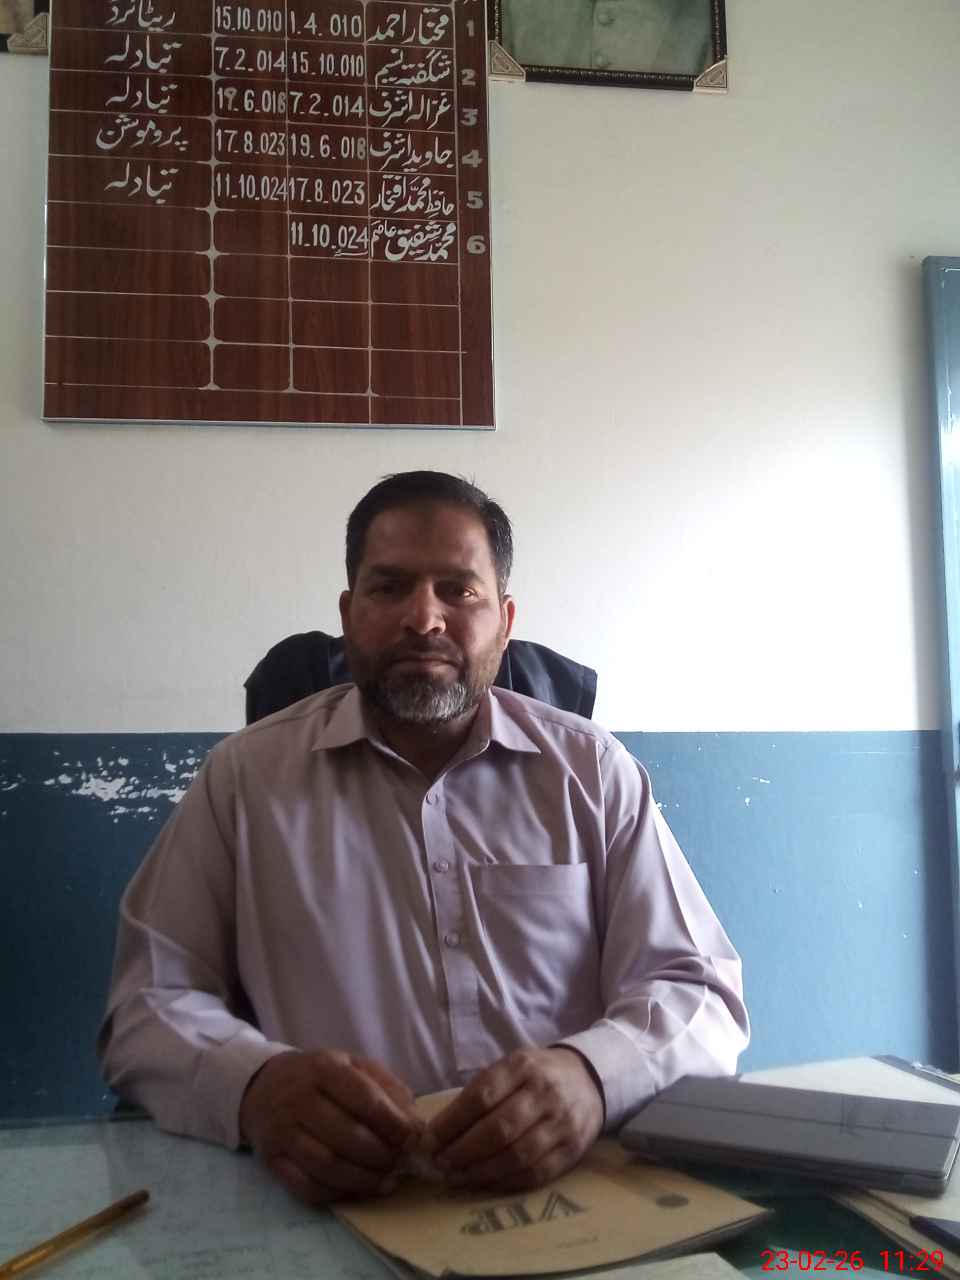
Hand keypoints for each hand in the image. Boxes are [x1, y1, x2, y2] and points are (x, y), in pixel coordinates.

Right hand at [239, 1049, 421, 1204]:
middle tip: (400, 1164)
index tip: (413, 1140)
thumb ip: (387, 1088)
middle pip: (346, 1136)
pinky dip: (336, 1194)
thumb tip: (416, 1125)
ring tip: (386, 1181)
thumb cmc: (320, 1077)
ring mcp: (282, 1131)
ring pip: (326, 1166)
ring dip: (363, 1179)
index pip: (364, 1099)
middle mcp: (299, 1098)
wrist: (263, 1086)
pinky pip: (306, 1187)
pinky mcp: (271, 1160)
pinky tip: (357, 1190)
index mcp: (324, 1068)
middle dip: (380, 1156)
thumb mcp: (353, 1067)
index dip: (393, 1124)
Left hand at [422, 1047, 603, 1192]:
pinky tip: (485, 1183)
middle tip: (439, 1164)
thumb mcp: (511, 1066)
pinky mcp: (573, 1150)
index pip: (481, 1096)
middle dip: (463, 1151)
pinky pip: (536, 1173)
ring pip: (517, 1156)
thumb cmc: (537, 1074)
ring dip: (481, 1171)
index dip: (452, 1122)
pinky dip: (506, 1182)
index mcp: (522, 1066)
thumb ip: (482, 1091)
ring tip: (457, 1177)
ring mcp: (562, 1123)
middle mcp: (544, 1093)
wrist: (589, 1079)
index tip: (428, 1141)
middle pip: (498, 1129)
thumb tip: (440, 1128)